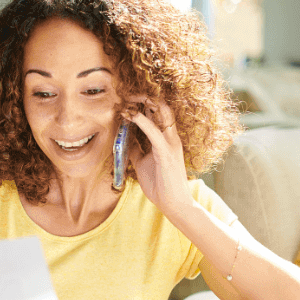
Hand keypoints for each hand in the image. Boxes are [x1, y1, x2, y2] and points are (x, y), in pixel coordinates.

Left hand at [126, 96, 192, 215]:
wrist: (174, 204)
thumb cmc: (160, 185)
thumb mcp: (143, 163)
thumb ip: (136, 150)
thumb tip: (125, 140)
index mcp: (167, 139)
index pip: (158, 113)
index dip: (143, 103)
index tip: (125, 102)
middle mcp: (171, 137)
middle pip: (160, 107)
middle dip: (142, 97)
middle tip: (124, 96)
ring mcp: (170, 143)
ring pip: (161, 112)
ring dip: (142, 104)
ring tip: (127, 100)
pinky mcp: (166, 152)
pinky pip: (154, 131)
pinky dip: (142, 121)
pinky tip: (131, 115)